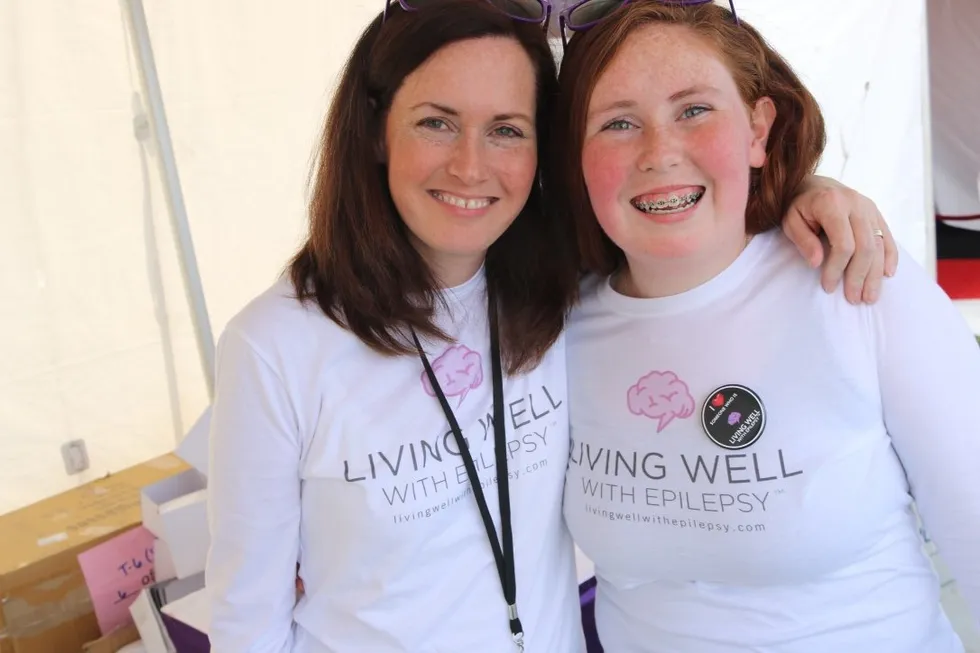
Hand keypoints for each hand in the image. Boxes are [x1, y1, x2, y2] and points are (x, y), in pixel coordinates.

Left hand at [781, 175, 898, 303]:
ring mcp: (869, 207)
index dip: (837, 269)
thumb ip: (803, 240)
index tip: (828, 287)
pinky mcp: (876, 212)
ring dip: (875, 274)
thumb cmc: (798, 206)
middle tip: (854, 299)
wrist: (812, 184)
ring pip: (880, 245)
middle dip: (859, 276)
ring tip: (869, 297)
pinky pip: (888, 236)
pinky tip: (887, 275)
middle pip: (866, 247)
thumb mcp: (790, 221)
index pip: (843, 244)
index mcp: (832, 203)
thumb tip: (817, 263)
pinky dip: (890, 257)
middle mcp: (856, 204)